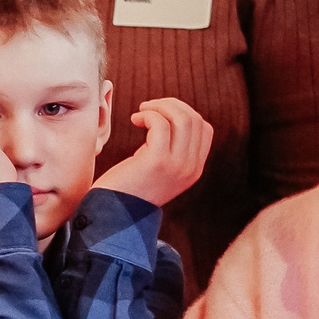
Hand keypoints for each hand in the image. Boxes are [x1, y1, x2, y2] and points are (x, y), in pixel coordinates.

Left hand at [93, 98, 212, 207]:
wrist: (114, 213)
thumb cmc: (129, 187)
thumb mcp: (159, 169)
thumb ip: (172, 150)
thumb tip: (170, 116)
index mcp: (194, 169)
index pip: (204, 128)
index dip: (184, 113)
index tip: (162, 113)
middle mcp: (190, 168)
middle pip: (194, 119)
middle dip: (171, 105)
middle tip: (148, 107)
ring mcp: (177, 165)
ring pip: (182, 118)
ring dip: (160, 106)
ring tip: (142, 111)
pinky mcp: (158, 161)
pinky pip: (161, 124)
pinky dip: (148, 115)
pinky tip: (135, 120)